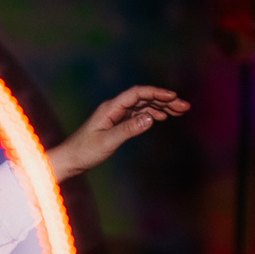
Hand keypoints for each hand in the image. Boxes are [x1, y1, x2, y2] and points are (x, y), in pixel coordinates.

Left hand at [45, 86, 189, 182]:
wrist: (69, 160)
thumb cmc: (84, 152)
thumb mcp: (107, 142)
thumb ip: (128, 129)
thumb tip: (150, 118)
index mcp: (110, 108)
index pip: (137, 93)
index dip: (156, 93)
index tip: (174, 97)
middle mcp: (113, 108)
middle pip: (143, 98)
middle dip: (165, 100)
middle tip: (185, 107)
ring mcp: (115, 115)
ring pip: (142, 106)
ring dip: (161, 107)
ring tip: (179, 111)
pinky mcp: (116, 124)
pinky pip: (137, 114)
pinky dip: (151, 114)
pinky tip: (161, 118)